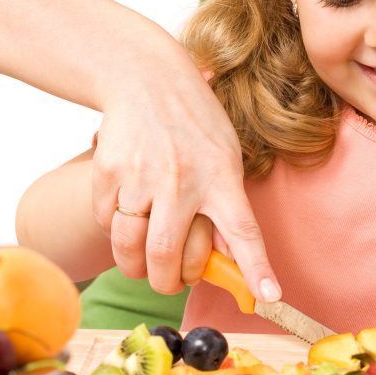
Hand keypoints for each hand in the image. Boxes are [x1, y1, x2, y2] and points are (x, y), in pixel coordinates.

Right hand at [91, 60, 280, 302]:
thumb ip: (226, 203)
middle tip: (171, 282)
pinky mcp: (108, 173)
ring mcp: (142, 177)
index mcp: (221, 176)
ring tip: (145, 261)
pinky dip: (114, 229)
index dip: (256, 267)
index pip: (243, 230)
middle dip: (167, 283)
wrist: (147, 78)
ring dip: (136, 267)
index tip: (270, 296)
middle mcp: (182, 180)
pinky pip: (105, 222)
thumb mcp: (225, 154)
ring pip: (130, 249)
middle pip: (167, 257)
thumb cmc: (194, 121)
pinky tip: (127, 209)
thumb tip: (228, 257)